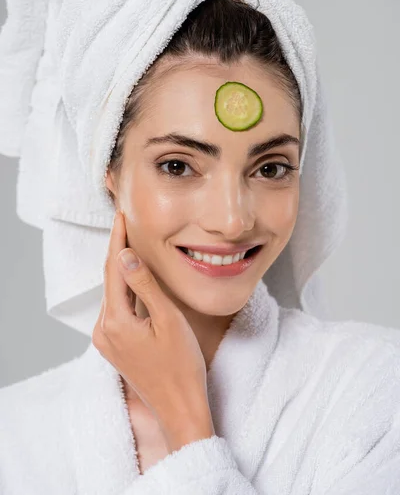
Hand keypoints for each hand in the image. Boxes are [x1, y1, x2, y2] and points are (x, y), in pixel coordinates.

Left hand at [92, 210, 214, 449]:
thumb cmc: (181, 365)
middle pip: (110, 280)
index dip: (117, 240)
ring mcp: (107, 341)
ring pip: (113, 294)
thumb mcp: (168, 320)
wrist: (180, 407)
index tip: (122, 215)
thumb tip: (124, 254)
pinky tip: (133, 278)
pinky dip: (124, 290)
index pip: (113, 269)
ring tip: (129, 242)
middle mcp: (103, 331)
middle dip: (117, 250)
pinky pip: (117, 309)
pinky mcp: (114, 347)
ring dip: (121, 270)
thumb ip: (145, 285)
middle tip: (125, 222)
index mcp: (115, 322)